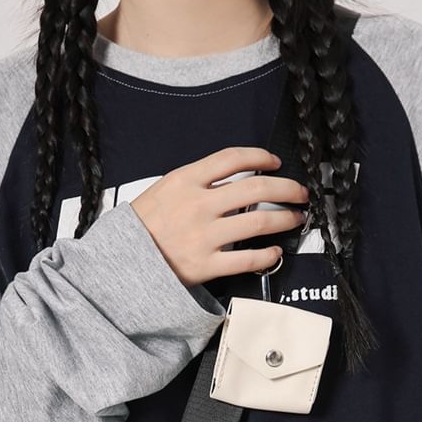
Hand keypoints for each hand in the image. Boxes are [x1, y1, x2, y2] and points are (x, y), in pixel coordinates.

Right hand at [130, 147, 309, 286]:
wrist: (120, 261)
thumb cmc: (143, 225)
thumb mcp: (164, 189)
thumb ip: (197, 181)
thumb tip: (236, 176)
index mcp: (185, 181)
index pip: (233, 158)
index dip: (261, 157)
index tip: (276, 162)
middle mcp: (198, 205)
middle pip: (256, 188)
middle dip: (287, 188)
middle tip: (300, 192)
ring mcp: (204, 236)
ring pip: (259, 221)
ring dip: (286, 218)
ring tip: (296, 218)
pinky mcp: (206, 265)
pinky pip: (248, 259)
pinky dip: (268, 255)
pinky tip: (275, 251)